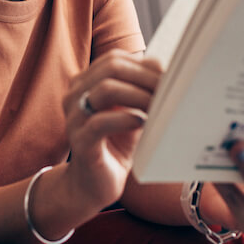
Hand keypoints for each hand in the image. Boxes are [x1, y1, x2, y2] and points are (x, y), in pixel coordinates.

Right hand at [61, 50, 161, 210]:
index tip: (169, 78)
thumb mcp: (132, 111)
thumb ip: (142, 90)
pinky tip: (142, 123)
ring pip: (106, 90)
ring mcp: (74, 117)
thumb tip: (167, 68)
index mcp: (85, 83)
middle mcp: (75, 94)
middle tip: (167, 91)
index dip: (145, 65)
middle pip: (111, 67)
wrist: (94, 184)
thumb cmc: (115, 144)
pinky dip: (126, 119)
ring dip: (139, 96)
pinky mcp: (80, 141)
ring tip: (157, 107)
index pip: (115, 59)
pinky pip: (101, 122)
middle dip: (145, 77)